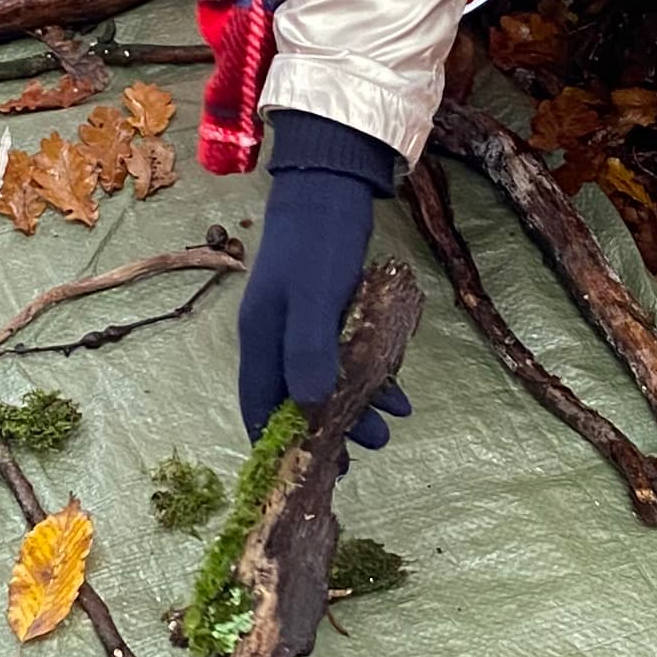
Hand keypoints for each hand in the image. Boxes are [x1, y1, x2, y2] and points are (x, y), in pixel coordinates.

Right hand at [238, 123, 409, 446]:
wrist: (332, 182)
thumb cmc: (319, 239)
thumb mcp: (315, 296)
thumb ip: (310, 350)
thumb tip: (312, 409)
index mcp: (261, 339)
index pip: (259, 407)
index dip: (278, 445)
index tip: (307, 474)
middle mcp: (275, 338)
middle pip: (295, 399)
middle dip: (331, 428)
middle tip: (368, 447)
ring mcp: (300, 325)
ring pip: (323, 380)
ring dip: (355, 405)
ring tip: (389, 425)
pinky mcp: (326, 312)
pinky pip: (344, 357)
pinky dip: (368, 377)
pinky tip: (397, 390)